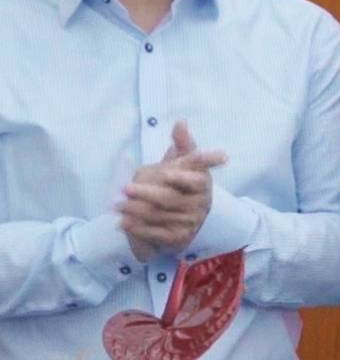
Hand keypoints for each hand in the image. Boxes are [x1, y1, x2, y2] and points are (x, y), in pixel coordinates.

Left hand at [115, 122, 228, 258]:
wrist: (184, 216)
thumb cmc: (181, 183)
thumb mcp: (183, 162)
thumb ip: (182, 143)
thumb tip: (180, 122)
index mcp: (203, 183)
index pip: (197, 180)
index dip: (182, 177)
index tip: (166, 173)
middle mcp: (201, 204)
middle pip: (171, 198)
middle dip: (146, 194)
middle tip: (125, 189)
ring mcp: (192, 222)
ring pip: (160, 216)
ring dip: (136, 211)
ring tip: (117, 206)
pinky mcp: (180, 237)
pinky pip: (157, 233)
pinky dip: (138, 229)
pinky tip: (122, 223)